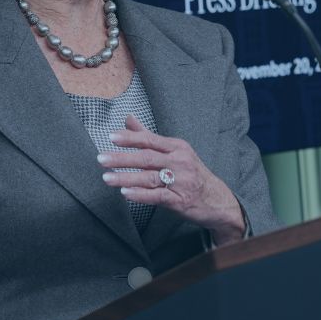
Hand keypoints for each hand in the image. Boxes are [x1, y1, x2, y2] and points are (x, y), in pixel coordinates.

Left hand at [99, 115, 245, 244]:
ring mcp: (181, 182)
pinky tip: (125, 193)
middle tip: (101, 158)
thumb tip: (128, 119)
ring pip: (149, 177)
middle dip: (122, 158)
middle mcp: (180, 162)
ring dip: (126, 177)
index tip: (111, 137)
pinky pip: (158, 196)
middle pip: (147, 158)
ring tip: (106, 177)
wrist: (218, 200)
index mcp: (178, 148)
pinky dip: (141, 195)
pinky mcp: (181, 200)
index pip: (150, 140)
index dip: (131, 138)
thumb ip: (149, 136)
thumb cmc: (192, 174)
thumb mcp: (176, 152)